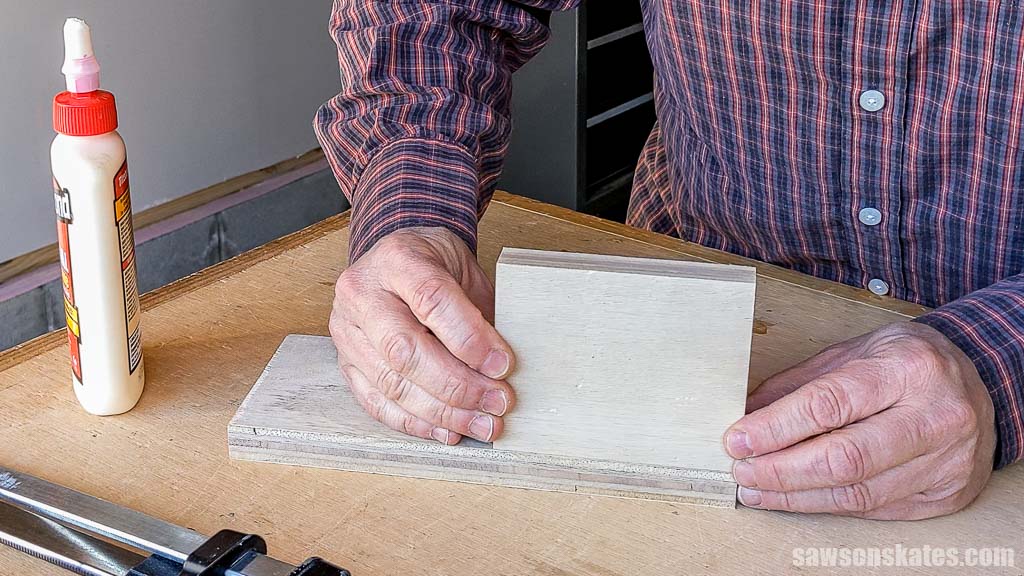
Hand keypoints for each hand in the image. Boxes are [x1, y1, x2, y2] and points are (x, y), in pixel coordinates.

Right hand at [330, 227, 515, 444]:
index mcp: (397, 260)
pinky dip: (415, 423)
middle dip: (458, 386)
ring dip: (442, 413)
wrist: (394, 262)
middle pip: (405, 350)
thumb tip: (502, 368)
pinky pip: (376, 402)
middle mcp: (362, 293)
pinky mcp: (345, 363)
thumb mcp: (464, 271)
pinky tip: (447, 430)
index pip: (431, 300)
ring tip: (481, 424)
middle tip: (497, 402)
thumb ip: (479, 313)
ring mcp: (347, 330)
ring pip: (391, 383)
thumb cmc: (433, 264)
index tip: (503, 366)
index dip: (469, 339)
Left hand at [724, 322, 995, 518]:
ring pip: (859, 492)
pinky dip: (827, 505)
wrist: (980, 381)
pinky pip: (876, 507)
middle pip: (845, 458)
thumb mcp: (853, 352)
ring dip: (797, 496)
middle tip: (742, 472)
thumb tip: (745, 413)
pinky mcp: (948, 494)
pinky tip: (795, 498)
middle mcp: (935, 415)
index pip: (830, 404)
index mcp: (907, 368)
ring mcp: (948, 460)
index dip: (776, 427)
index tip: (737, 439)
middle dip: (781, 471)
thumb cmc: (906, 363)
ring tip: (757, 491)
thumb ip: (798, 383)